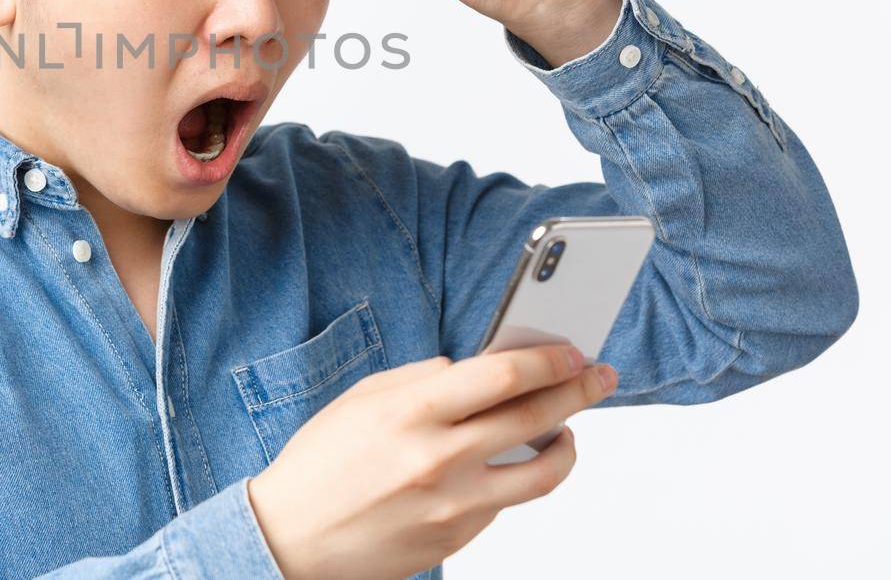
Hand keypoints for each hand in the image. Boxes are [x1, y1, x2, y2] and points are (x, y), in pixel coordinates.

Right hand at [246, 344, 617, 579]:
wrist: (292, 538)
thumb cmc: (320, 464)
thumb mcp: (363, 399)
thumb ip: (421, 378)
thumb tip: (473, 368)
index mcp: (413, 411)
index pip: (503, 376)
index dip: (548, 360)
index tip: (570, 351)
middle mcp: (440, 458)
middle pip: (536, 417)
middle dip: (578, 391)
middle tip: (598, 377)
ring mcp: (454, 504)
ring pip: (542, 473)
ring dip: (567, 446)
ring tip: (568, 432)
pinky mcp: (457, 538)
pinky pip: (503, 503)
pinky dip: (510, 478)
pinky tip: (502, 466)